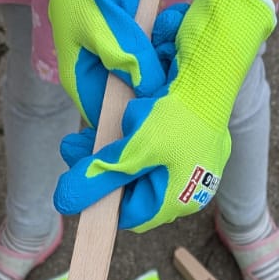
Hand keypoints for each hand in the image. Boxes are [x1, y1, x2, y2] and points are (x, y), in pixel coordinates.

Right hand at [8, 0, 164, 123]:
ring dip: (163, 65)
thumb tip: (151, 90)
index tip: (162, 123)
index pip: (108, 120)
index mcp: (82, 78)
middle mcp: (100, 69)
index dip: (133, 126)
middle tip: (177, 84)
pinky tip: (173, 28)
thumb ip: (127, 60)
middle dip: (154, 93)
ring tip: (174, 49)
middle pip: (131, 99)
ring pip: (147, 74)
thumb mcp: (104, 25)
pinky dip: (164, 41)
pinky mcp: (132, 31)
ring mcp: (117, 50)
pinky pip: (153, 48)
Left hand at [54, 0, 275, 231]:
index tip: (80, 178)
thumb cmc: (179, 115)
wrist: (212, 65)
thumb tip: (66, 203)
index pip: (132, 214)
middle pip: (132, 185)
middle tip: (74, 145)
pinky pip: (152, 136)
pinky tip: (130, 109)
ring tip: (104, 123)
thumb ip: (101, 176)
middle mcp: (186, 183)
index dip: (104, 199)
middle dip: (103, 164)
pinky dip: (134, 126)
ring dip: (116, 142)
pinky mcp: (187, 131)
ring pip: (138, 159)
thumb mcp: (135, 149)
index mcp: (179, 199)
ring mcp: (188, 156)